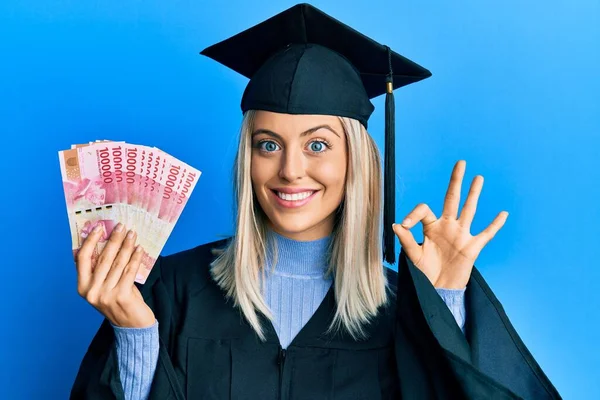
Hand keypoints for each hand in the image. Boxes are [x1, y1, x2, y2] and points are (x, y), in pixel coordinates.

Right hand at [76, 223, 155, 327]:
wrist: (132, 327)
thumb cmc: (119, 303)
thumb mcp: (106, 287)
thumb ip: (104, 270)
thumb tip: (110, 242)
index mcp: (83, 287)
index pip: (82, 259)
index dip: (90, 241)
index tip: (99, 227)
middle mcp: (92, 291)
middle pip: (102, 258)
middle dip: (113, 240)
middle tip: (122, 226)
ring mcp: (106, 295)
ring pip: (117, 263)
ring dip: (126, 246)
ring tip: (132, 234)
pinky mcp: (121, 296)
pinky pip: (129, 271)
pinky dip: (135, 258)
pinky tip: (139, 249)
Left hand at [392, 160, 507, 288]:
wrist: (437, 289)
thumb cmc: (424, 272)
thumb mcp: (413, 256)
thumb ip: (407, 240)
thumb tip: (397, 225)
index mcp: (430, 226)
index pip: (424, 209)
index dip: (414, 214)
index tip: (406, 225)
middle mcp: (447, 226)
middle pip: (452, 199)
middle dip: (456, 181)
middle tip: (460, 163)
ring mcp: (461, 235)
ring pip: (469, 210)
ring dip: (474, 194)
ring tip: (478, 178)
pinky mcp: (472, 247)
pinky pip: (486, 234)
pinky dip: (495, 225)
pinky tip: (503, 213)